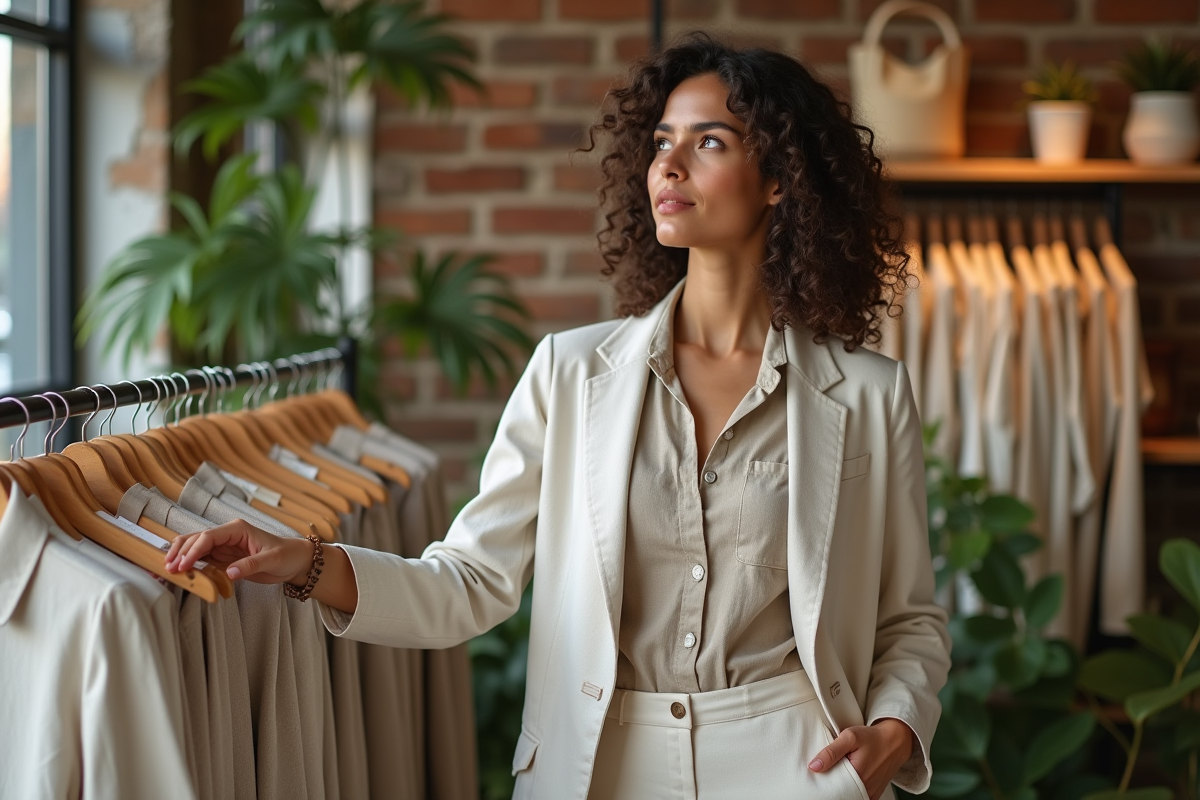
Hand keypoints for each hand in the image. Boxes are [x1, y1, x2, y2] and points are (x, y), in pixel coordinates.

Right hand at [164, 519, 312, 584]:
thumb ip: (250, 565)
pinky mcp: (222, 558)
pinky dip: (189, 565)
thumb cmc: (286, 555)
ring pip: (194, 548)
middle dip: (180, 552)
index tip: (183, 565)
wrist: (295, 561)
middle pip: (195, 539)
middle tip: (169, 569)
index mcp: (237, 529)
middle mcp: (226, 535)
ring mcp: (222, 546)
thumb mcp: (271, 560)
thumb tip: (229, 572)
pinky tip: (180, 573)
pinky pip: (201, 560)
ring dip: (181, 557)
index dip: (193, 550)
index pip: (208, 537)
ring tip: (168, 571)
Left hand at [807, 718, 914, 799]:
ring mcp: (870, 793)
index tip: (820, 771)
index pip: (832, 787)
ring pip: (849, 794)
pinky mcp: (873, 794)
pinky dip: (852, 787)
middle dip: (833, 782)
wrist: (895, 741)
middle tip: (832, 768)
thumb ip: (831, 752)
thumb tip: (814, 766)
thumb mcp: (850, 737)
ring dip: (843, 784)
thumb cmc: (874, 738)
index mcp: (858, 777)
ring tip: (842, 770)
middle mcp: (865, 788)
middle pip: (841, 791)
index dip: (824, 779)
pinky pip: (858, 794)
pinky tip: (850, 775)